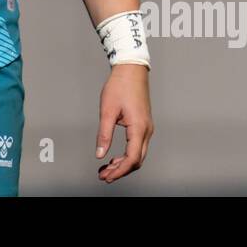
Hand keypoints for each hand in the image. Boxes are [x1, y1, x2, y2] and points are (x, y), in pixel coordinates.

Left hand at [96, 63, 152, 182]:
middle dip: (121, 171)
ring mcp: (147, 128)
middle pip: (137, 160)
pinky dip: (127, 155)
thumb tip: (100, 155)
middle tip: (103, 175)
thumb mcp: (107, 110)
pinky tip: (114, 157)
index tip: (106, 176)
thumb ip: (104, 134)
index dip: (119, 171)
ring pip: (138, 154)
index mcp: (139, 128)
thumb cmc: (119, 86)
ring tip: (106, 168)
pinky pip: (138, 146)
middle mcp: (146, 130)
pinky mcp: (144, 124)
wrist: (131, 70)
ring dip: (123, 164)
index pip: (132, 158)